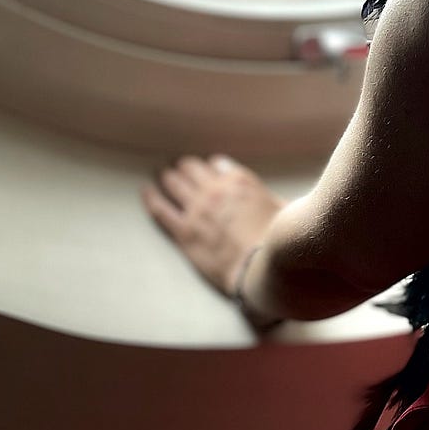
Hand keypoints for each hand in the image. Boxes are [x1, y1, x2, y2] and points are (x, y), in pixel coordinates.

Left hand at [141, 154, 286, 297]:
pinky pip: (161, 209)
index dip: (210, 167)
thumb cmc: (277, 240)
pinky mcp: (184, 231)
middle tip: (178, 168)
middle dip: (185, 167)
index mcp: (239, 181)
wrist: (261, 265)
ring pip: (174, 183)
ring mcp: (197, 209)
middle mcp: (215, 189)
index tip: (205, 168)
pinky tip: (146, 191)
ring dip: (168, 177)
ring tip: (163, 175)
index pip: (217, 164)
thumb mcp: (282, 209)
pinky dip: (151, 198)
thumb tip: (280, 203)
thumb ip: (270, 199)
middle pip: (192, 169)